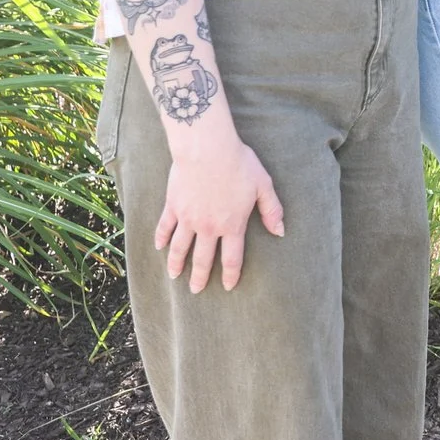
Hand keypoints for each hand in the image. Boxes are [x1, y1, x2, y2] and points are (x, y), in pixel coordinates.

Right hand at [154, 132, 284, 291]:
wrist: (207, 149)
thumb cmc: (239, 164)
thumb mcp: (263, 186)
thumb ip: (271, 210)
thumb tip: (280, 231)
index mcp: (232, 225)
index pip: (231, 258)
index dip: (230, 275)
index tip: (227, 286)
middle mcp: (208, 227)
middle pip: (202, 259)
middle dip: (200, 277)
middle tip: (196, 290)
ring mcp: (188, 218)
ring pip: (180, 248)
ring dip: (176, 264)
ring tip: (174, 277)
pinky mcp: (173, 206)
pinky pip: (164, 227)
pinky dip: (161, 239)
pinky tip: (159, 247)